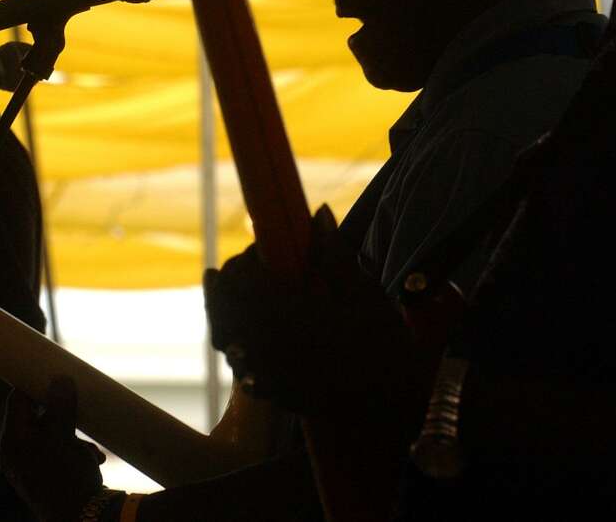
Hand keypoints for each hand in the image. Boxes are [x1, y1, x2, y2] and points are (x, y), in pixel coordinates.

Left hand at [2, 377, 105, 521]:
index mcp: (14, 444)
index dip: (32, 385)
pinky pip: (64, 450)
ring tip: (89, 446)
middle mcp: (20, 454)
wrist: (83, 517)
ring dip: (75, 432)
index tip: (51, 372)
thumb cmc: (66, 478)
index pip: (17, 402)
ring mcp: (36, 465)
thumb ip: (60, 408)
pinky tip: (94, 457)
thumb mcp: (63, 439)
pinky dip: (79, 449)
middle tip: (77, 401)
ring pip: (55, 432)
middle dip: (61, 410)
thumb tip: (60, 380)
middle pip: (37, 416)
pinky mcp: (53, 474)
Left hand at [204, 205, 420, 417]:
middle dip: (224, 286)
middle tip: (235, 270)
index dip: (243, 262)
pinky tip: (251, 340)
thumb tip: (320, 212)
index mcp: (287, 315)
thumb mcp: (364, 294)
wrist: (392, 404)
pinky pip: (242, 369)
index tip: (258, 251)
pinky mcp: (275, 394)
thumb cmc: (384, 346)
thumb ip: (335, 256)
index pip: (240, 281)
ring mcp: (269, 374)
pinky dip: (238, 348)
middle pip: (223, 311)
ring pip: (226, 341)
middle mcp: (269, 345)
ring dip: (225, 316)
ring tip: (236, 300)